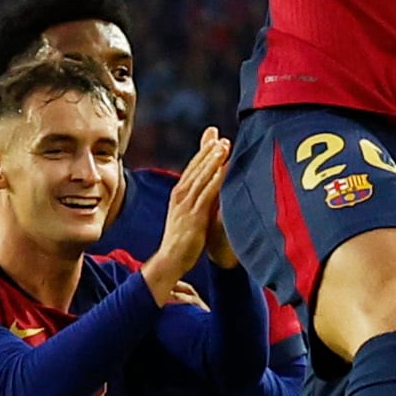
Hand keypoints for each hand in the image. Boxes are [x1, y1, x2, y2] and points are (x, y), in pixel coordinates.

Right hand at [143, 129, 229, 303]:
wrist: (170, 259)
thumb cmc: (182, 239)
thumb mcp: (188, 214)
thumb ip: (198, 198)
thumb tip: (208, 187)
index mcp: (178, 194)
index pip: (192, 167)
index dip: (203, 151)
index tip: (214, 137)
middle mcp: (180, 195)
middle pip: (196, 168)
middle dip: (209, 151)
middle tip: (222, 137)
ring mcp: (186, 205)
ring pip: (201, 177)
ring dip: (213, 160)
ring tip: (224, 146)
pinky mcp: (194, 216)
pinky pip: (206, 194)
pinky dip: (215, 180)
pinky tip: (223, 170)